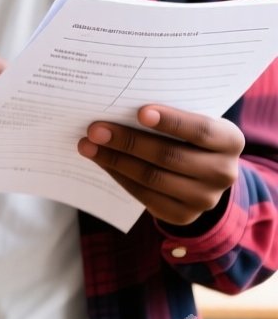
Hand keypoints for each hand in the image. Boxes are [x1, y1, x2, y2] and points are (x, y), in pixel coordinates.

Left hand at [78, 105, 243, 227]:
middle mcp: (223, 172)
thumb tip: (117, 103)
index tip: (140, 111)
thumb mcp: (189, 119)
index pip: (202, 131)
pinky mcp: (182, 215)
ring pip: (153, 178)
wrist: (201, 171)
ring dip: (115, 160)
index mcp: (230, 141)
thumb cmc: (187, 135)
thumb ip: (166, 113)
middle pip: (170, 156)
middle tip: (95, 128)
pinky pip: (144, 196)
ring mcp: (205, 198)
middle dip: (128, 141)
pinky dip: (119, 176)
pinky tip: (101, 162)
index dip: (171, 121)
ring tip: (87, 145)